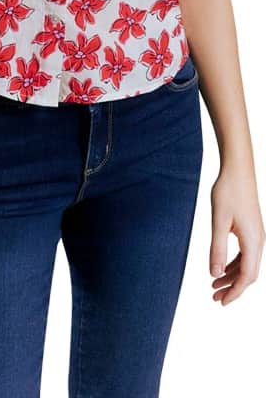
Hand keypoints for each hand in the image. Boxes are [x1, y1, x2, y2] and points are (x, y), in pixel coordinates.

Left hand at [210, 165, 265, 304]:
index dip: (235, 292)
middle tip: (214, 297)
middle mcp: (259, 241)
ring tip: (214, 285)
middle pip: (249, 274)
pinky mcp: (251, 229)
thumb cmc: (228, 192)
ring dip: (232, 276)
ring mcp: (256, 235)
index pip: (247, 276)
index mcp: (253, 241)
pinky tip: (221, 267)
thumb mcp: (219, 221)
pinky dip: (234, 264)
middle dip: (233, 288)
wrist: (238, 170)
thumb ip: (217, 248)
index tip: (221, 302)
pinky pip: (245, 254)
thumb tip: (215, 274)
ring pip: (247, 264)